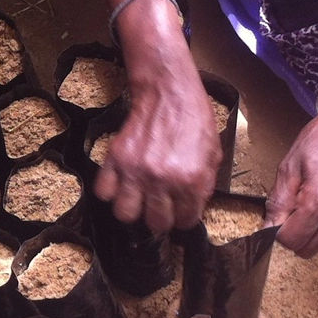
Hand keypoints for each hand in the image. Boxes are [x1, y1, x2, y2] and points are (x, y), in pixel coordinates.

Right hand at [95, 75, 218, 233]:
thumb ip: (204, 185)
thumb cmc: (193, 120)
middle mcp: (162, 180)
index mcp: (191, 181)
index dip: (184, 217)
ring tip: (140, 199)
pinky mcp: (116, 158)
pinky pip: (104, 191)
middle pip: (156, 223)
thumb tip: (193, 206)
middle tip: (161, 207)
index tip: (181, 211)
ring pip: (126, 214)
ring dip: (133, 209)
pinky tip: (122, 184)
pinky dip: (111, 192)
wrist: (169, 93)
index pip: (186, 220)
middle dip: (161, 218)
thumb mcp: (213, 154)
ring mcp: (136, 171)